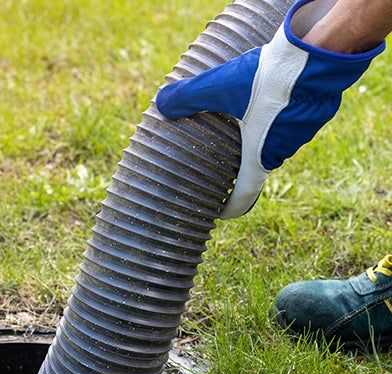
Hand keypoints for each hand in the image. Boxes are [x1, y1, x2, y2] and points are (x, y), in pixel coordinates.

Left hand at [156, 0, 383, 218]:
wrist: (319, 55)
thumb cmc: (268, 79)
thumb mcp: (219, 86)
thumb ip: (188, 97)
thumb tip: (162, 103)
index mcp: (259, 155)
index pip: (245, 194)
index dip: (231, 206)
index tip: (220, 212)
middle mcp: (282, 150)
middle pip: (256, 164)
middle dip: (238, 164)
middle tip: (218, 158)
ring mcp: (301, 133)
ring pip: (273, 140)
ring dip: (257, 136)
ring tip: (238, 122)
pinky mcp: (313, 113)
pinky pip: (288, 122)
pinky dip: (274, 117)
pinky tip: (263, 98)